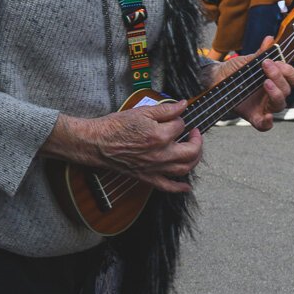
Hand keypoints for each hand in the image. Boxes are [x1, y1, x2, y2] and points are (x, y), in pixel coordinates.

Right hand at [47, 101, 202, 192]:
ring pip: (185, 168)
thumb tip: (182, 105)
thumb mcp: (140, 112)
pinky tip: (186, 186)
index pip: (180, 126)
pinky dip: (179, 187)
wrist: (96, 142)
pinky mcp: (148, 177)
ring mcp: (156, 168)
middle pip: (191, 150)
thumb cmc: (114, 126)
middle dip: (197, 140)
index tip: (174, 116)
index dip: (178, 119)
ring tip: (193, 150)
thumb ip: (164, 109)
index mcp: (160, 136)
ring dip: (194, 159)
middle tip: (194, 132)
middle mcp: (161, 154)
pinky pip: (168, 186)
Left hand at [212, 37, 293, 130]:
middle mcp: (273, 94)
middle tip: (267, 66)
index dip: (291, 72)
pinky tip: (268, 116)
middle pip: (288, 90)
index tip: (278, 62)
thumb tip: (270, 39)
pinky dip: (268, 122)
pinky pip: (265, 125)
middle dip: (279, 77)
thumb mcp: (246, 60)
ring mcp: (265, 106)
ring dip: (275, 93)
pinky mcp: (254, 116)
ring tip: (265, 82)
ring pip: (280, 104)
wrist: (215, 79)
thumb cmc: (234, 71)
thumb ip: (260, 53)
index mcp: (276, 80)